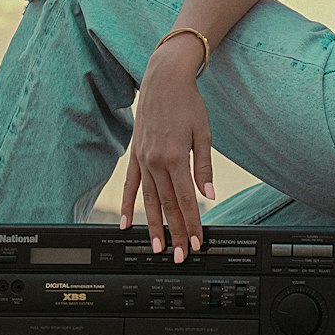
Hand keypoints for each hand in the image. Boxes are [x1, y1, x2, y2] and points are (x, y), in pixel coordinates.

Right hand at [119, 40, 214, 262]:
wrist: (164, 79)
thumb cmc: (187, 102)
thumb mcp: (203, 133)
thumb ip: (204, 167)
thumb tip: (209, 195)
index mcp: (176, 156)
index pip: (186, 199)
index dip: (192, 223)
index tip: (196, 241)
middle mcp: (156, 161)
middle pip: (167, 204)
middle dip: (174, 232)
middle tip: (178, 255)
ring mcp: (142, 159)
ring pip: (147, 200)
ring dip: (152, 226)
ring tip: (156, 246)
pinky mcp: (135, 154)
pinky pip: (129, 185)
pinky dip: (127, 205)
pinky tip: (125, 223)